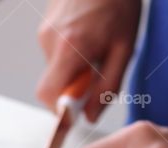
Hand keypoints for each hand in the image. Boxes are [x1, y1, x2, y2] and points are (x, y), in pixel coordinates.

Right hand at [36, 0, 140, 121]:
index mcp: (70, 49)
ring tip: (97, 47)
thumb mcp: (123, 49)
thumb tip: (89, 116)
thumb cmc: (118, 3)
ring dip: (75, 69)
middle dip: (73, 89)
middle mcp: (50, 41)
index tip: (79, 109)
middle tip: (97, 72)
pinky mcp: (45, 25)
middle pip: (52, 85)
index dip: (61, 110)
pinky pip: (55, 53)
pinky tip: (89, 37)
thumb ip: (107, 86)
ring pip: (56, 69)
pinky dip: (72, 55)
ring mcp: (44, 31)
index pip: (49, 96)